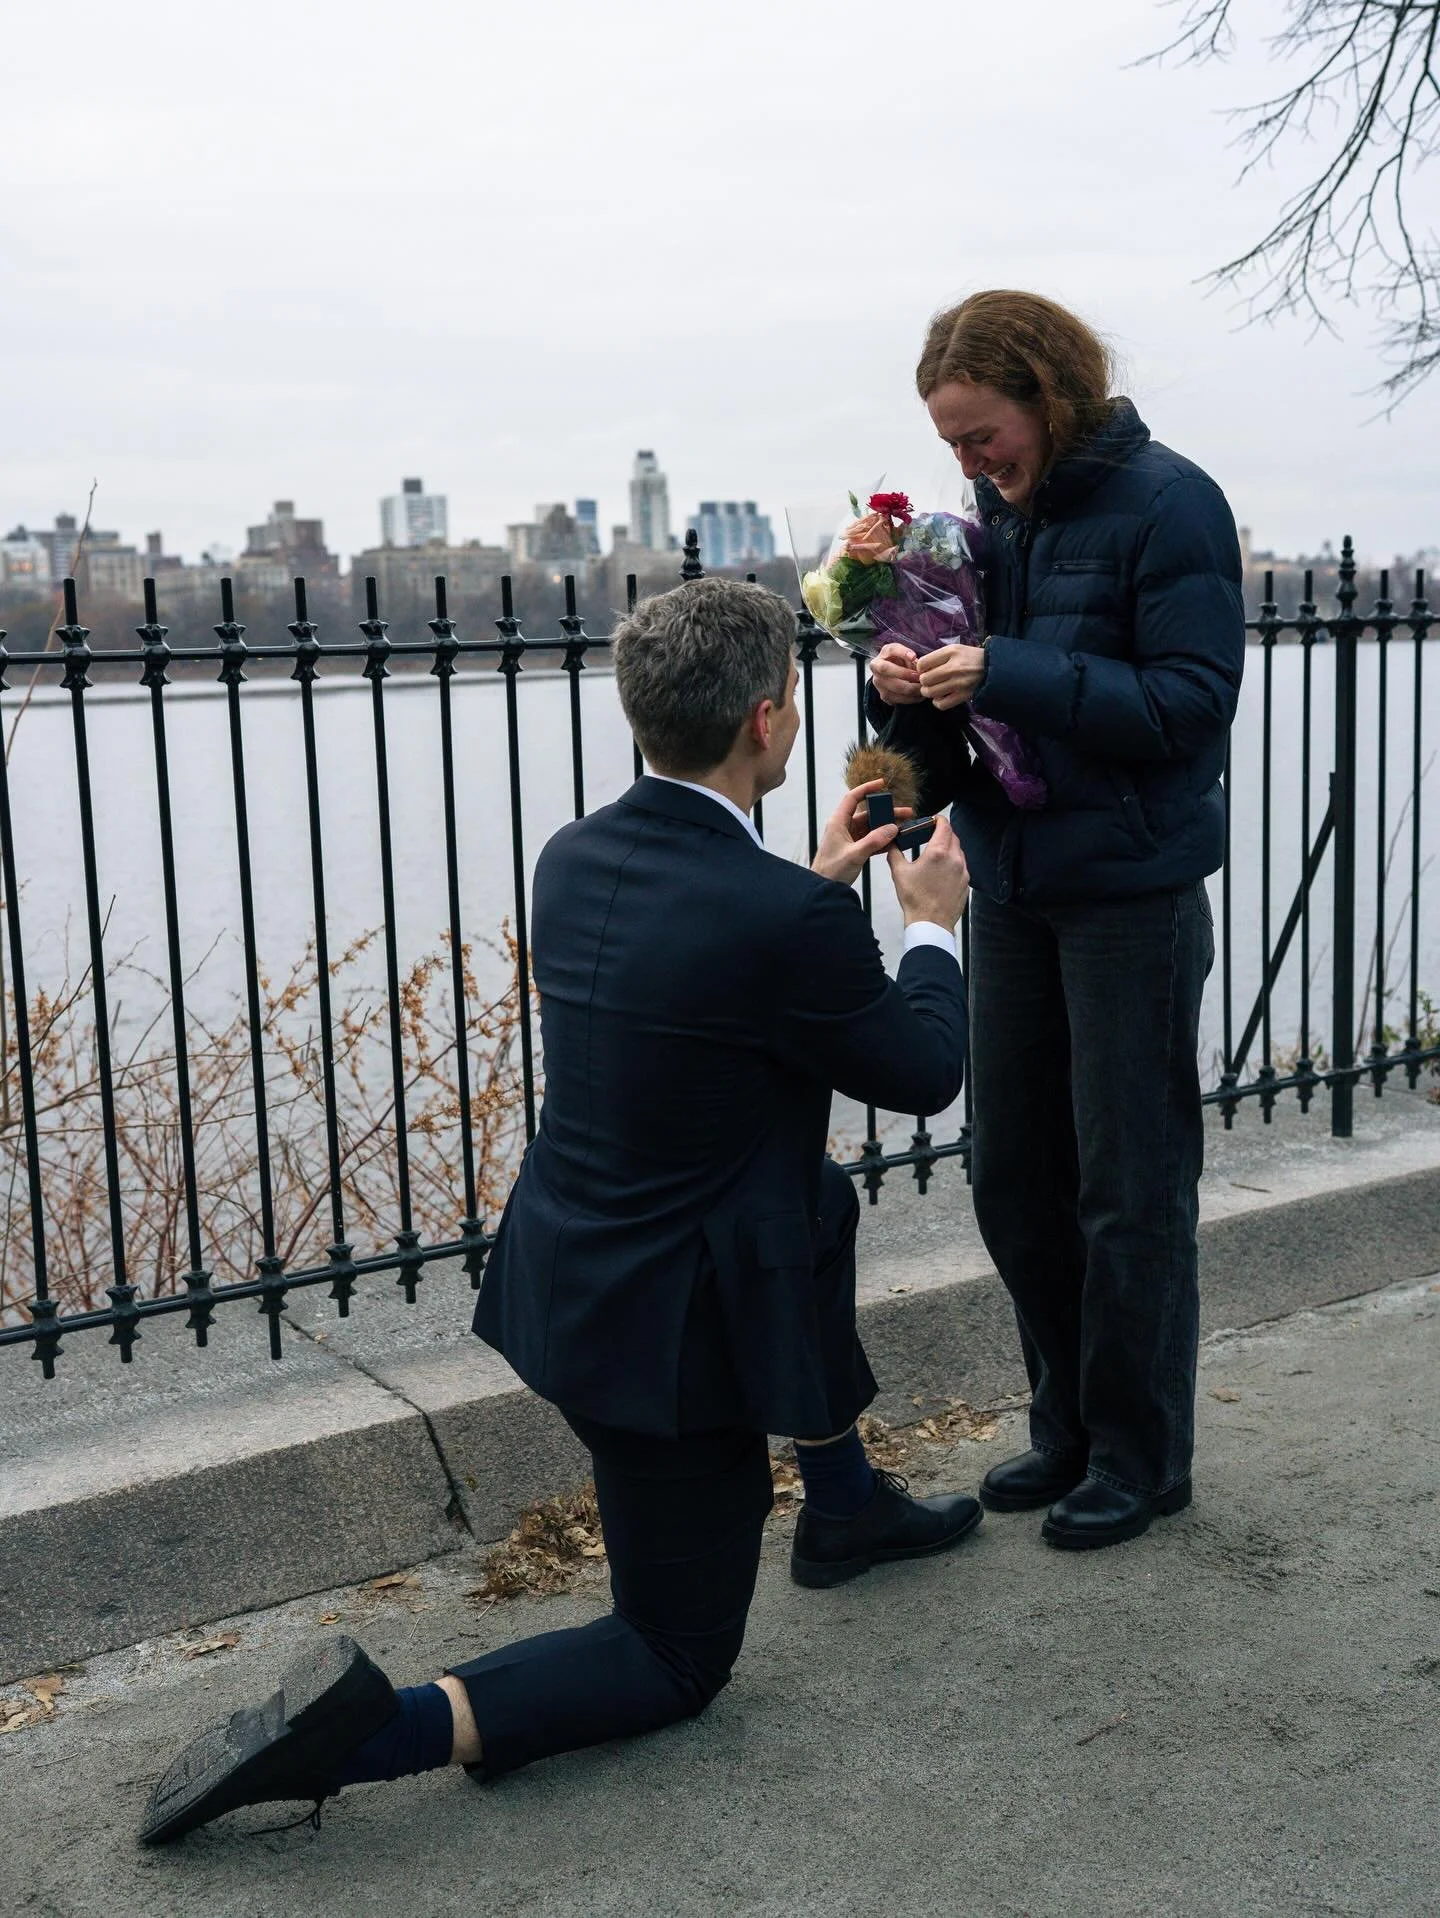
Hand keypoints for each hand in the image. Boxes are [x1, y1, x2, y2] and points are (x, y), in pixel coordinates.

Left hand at [810, 779, 912, 886]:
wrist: (823, 889)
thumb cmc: (831, 871)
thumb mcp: (854, 855)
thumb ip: (874, 841)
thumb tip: (892, 828)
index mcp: (838, 822)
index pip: (852, 798)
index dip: (867, 789)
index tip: (882, 784)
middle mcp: (844, 827)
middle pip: (868, 813)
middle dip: (887, 812)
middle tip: (906, 813)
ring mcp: (850, 838)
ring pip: (872, 827)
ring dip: (888, 827)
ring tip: (906, 827)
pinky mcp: (855, 848)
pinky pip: (872, 840)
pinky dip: (883, 840)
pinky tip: (897, 841)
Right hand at [868, 642, 923, 706]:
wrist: (894, 675)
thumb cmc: (903, 662)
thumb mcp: (906, 655)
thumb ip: (910, 657)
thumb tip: (914, 660)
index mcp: (884, 653)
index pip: (891, 649)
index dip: (902, 653)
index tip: (914, 656)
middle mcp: (876, 667)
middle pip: (886, 669)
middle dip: (904, 673)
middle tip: (919, 677)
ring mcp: (878, 683)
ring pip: (893, 687)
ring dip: (911, 689)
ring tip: (923, 687)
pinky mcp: (884, 696)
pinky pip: (898, 699)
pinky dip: (912, 698)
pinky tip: (920, 695)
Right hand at [886, 814, 969, 931]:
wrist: (930, 923)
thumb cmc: (914, 899)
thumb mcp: (899, 873)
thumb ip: (895, 853)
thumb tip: (892, 843)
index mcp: (938, 852)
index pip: (944, 825)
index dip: (939, 819)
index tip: (934, 819)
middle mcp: (954, 859)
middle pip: (953, 836)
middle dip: (944, 833)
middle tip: (932, 834)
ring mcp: (963, 871)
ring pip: (959, 851)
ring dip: (949, 848)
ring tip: (936, 854)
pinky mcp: (966, 883)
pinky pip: (962, 866)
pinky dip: (953, 863)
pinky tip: (942, 871)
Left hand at [916, 643, 987, 712]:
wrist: (992, 668)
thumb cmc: (970, 657)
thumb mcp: (955, 649)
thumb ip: (938, 657)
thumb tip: (920, 669)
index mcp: (951, 653)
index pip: (922, 663)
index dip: (920, 668)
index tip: (925, 670)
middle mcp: (954, 668)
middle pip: (925, 679)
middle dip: (924, 681)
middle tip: (929, 680)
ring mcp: (959, 683)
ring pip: (930, 692)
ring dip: (928, 692)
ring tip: (933, 689)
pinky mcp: (963, 696)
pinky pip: (941, 704)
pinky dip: (937, 702)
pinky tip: (940, 697)